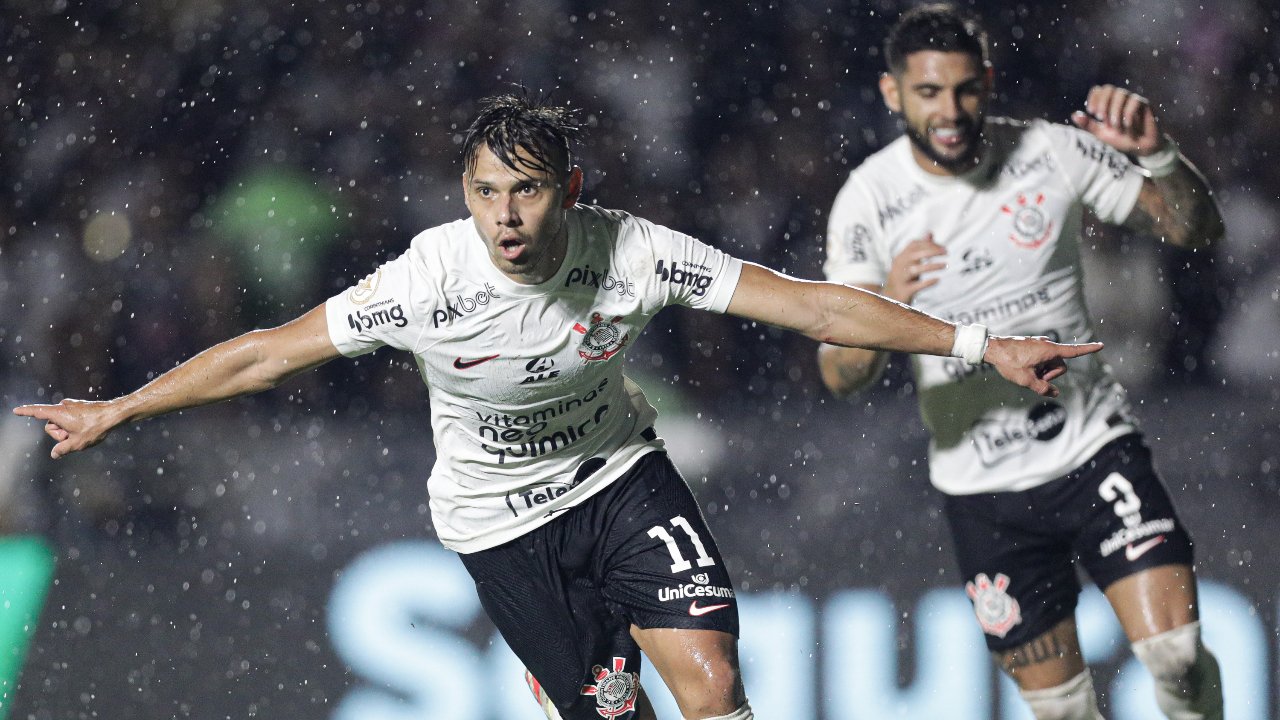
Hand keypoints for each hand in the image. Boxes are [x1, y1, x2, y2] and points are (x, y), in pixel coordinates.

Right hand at [12, 399, 120, 458]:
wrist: (114, 414)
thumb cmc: (95, 427)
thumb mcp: (77, 443)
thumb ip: (62, 449)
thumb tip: (54, 454)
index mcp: (58, 413)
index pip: (37, 412)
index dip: (25, 412)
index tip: (15, 411)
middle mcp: (63, 406)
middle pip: (51, 425)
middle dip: (59, 434)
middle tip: (73, 437)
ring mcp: (72, 406)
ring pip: (62, 423)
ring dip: (68, 431)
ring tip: (83, 433)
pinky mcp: (80, 407)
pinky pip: (71, 420)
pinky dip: (75, 427)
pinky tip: (87, 429)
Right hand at [884, 234, 946, 302]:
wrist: (890, 298)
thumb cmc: (904, 277)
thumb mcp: (910, 262)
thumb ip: (920, 248)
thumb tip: (930, 233)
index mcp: (900, 257)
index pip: (914, 245)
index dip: (929, 244)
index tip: (943, 247)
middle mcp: (899, 266)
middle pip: (914, 255)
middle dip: (932, 252)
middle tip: (946, 252)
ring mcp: (900, 279)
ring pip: (915, 270)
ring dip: (932, 266)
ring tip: (945, 265)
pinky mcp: (904, 291)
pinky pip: (916, 286)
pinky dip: (927, 282)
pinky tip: (938, 279)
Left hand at [983, 336, 1104, 397]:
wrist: (992, 349)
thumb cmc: (1009, 363)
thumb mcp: (1026, 380)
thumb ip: (1042, 389)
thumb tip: (1054, 394)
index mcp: (1049, 350)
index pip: (1073, 351)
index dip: (1088, 350)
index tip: (1101, 345)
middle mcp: (1047, 345)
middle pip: (1060, 366)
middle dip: (1050, 375)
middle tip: (1033, 376)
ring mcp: (1039, 345)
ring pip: (1050, 365)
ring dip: (1042, 371)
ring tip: (1025, 370)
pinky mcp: (1033, 347)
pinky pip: (1041, 360)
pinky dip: (1036, 367)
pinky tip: (1021, 367)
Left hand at [1070, 84, 1162, 156]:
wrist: (1140, 148)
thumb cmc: (1121, 140)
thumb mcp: (1101, 134)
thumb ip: (1089, 125)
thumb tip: (1074, 115)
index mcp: (1108, 104)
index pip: (1098, 90)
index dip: (1094, 98)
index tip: (1091, 112)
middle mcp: (1119, 99)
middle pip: (1108, 88)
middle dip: (1103, 103)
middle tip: (1101, 118)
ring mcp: (1132, 100)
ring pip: (1121, 93)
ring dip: (1114, 110)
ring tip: (1115, 125)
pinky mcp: (1144, 104)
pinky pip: (1134, 101)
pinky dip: (1128, 114)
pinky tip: (1126, 125)